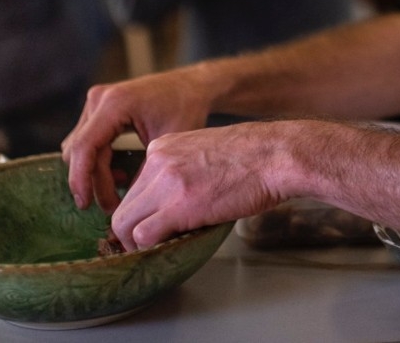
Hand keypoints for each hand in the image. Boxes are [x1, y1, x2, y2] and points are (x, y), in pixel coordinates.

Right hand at [61, 68, 210, 212]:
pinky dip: (97, 160)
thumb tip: (125, 208)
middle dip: (92, 181)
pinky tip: (119, 171)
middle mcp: (99, 99)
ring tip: (122, 184)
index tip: (86, 205)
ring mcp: (96, 101)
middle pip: (79, 150)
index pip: (84, 147)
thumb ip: (143, 173)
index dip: (80, 179)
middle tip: (112, 206)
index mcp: (115, 104)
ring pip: (79, 147)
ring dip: (94, 171)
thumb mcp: (167, 144)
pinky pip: (86, 140)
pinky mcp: (98, 108)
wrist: (192, 86)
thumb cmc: (185, 110)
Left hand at [107, 121, 294, 250]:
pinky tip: (166, 249)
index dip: (143, 211)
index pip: (136, 186)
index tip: (154, 224)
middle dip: (132, 230)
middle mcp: (158, 161)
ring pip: (125, 222)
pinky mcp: (178, 205)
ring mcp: (166, 182)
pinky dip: (149, 248)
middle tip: (149, 246)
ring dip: (136, 243)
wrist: (275, 155)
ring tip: (156, 252)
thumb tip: (178, 202)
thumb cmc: (254, 157)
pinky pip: (144, 235)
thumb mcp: (206, 152)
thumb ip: (184, 171)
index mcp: (163, 147)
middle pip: (125, 205)